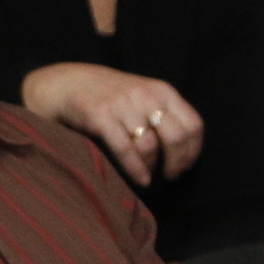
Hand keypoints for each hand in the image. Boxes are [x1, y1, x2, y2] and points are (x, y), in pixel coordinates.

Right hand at [20, 63, 203, 186]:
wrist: (71, 84)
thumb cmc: (112, 96)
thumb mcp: (144, 96)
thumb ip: (165, 113)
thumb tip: (187, 148)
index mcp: (162, 91)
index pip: (192, 125)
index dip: (193, 151)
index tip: (186, 166)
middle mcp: (146, 96)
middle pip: (176, 137)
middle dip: (177, 163)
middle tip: (170, 176)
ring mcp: (123, 106)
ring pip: (150, 146)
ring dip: (153, 168)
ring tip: (150, 176)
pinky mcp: (101, 117)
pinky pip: (125, 150)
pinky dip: (136, 170)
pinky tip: (141, 180)